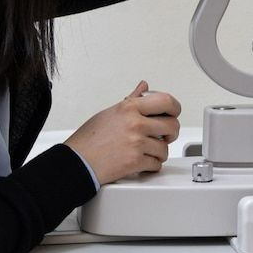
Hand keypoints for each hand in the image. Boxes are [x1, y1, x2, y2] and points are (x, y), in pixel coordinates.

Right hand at [64, 80, 181, 184]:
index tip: (174, 113)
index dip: (175, 108)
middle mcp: (135, 123)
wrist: (77, 161)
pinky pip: (156, 164)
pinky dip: (152, 165)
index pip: (166, 101)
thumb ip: (132, 100)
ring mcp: (136, 143)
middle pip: (172, 125)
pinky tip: (143, 162)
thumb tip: (144, 87)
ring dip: (159, 152)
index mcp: (129, 108)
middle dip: (171, 133)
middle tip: (165, 135)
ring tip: (148, 151)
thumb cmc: (89, 138)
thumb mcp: (110, 112)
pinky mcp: (135, 162)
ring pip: (165, 148)